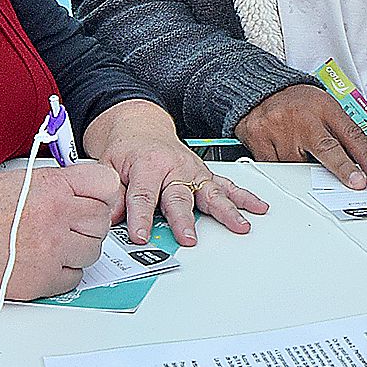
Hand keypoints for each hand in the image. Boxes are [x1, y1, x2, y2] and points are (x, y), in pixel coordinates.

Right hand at [0, 157, 122, 304]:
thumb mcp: (18, 180)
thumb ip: (56, 183)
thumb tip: (84, 190)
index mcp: (51, 187)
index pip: (106, 184)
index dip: (100, 192)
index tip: (91, 198)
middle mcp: (56, 217)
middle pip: (102, 220)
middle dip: (88, 223)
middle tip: (68, 225)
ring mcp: (52, 250)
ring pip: (93, 251)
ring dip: (78, 249)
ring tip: (52, 244)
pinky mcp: (44, 280)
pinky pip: (75, 277)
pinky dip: (64, 272)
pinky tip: (43, 262)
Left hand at [85, 100, 267, 245]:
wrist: (141, 128)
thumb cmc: (126, 150)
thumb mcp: (108, 167)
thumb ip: (113, 194)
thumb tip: (109, 218)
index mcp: (147, 164)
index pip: (143, 195)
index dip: (140, 218)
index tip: (140, 237)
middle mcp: (174, 167)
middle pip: (180, 197)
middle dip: (184, 220)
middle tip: (188, 238)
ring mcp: (193, 171)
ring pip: (212, 192)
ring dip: (226, 210)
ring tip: (239, 225)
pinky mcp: (204, 175)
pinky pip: (226, 185)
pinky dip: (243, 197)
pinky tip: (257, 208)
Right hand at [237, 83, 366, 187]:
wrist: (261, 90)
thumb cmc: (297, 102)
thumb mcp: (325, 108)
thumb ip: (341, 133)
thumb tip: (362, 163)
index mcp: (323, 107)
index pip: (349, 133)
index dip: (364, 155)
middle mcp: (302, 117)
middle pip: (326, 148)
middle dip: (343, 168)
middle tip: (356, 182)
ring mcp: (278, 127)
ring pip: (298, 164)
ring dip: (304, 169)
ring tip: (299, 152)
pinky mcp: (258, 138)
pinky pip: (274, 166)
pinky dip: (282, 167)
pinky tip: (282, 154)